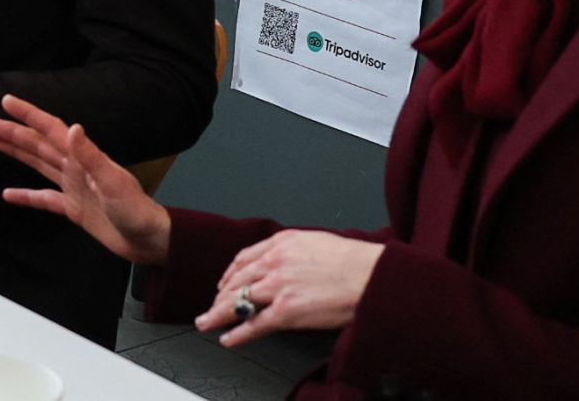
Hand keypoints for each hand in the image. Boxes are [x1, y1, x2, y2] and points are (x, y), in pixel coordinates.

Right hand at [0, 94, 170, 266]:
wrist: (146, 239)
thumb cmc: (135, 209)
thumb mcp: (112, 181)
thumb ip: (91, 156)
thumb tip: (72, 128)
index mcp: (83, 158)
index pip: (51, 129)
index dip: (29, 114)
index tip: (7, 102)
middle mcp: (75, 168)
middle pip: (39, 145)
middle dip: (15, 133)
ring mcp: (73, 188)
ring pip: (39, 165)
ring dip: (18, 153)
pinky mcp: (73, 208)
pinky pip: (43, 199)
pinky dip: (26, 196)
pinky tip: (8, 195)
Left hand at [195, 230, 383, 346]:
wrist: (370, 276)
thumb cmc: (351, 261)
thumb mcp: (314, 241)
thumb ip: (291, 250)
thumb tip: (280, 261)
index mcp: (281, 243)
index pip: (244, 259)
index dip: (230, 274)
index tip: (224, 283)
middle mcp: (275, 262)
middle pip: (236, 281)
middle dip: (220, 296)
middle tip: (210, 306)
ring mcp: (278, 287)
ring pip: (238, 302)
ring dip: (218, 314)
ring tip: (208, 322)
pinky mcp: (286, 311)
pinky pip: (254, 324)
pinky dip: (237, 333)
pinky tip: (227, 338)